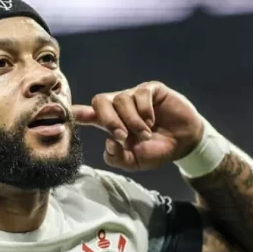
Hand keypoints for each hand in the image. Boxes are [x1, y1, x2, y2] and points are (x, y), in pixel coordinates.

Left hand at [72, 81, 203, 170]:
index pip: (88, 114)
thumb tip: (108, 142)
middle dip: (108, 120)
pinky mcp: (151, 90)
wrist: (184, 144)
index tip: (68, 112)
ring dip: (132, 120)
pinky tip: (152, 121)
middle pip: (100, 101)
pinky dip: (145, 111)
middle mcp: (118, 106)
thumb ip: (118, 158)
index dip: (77, 112)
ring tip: (145, 134)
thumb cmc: (156, 151)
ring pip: (121, 100)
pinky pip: (140, 94)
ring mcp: (134, 96)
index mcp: (110, 122)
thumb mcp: (135, 161)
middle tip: (122, 136)